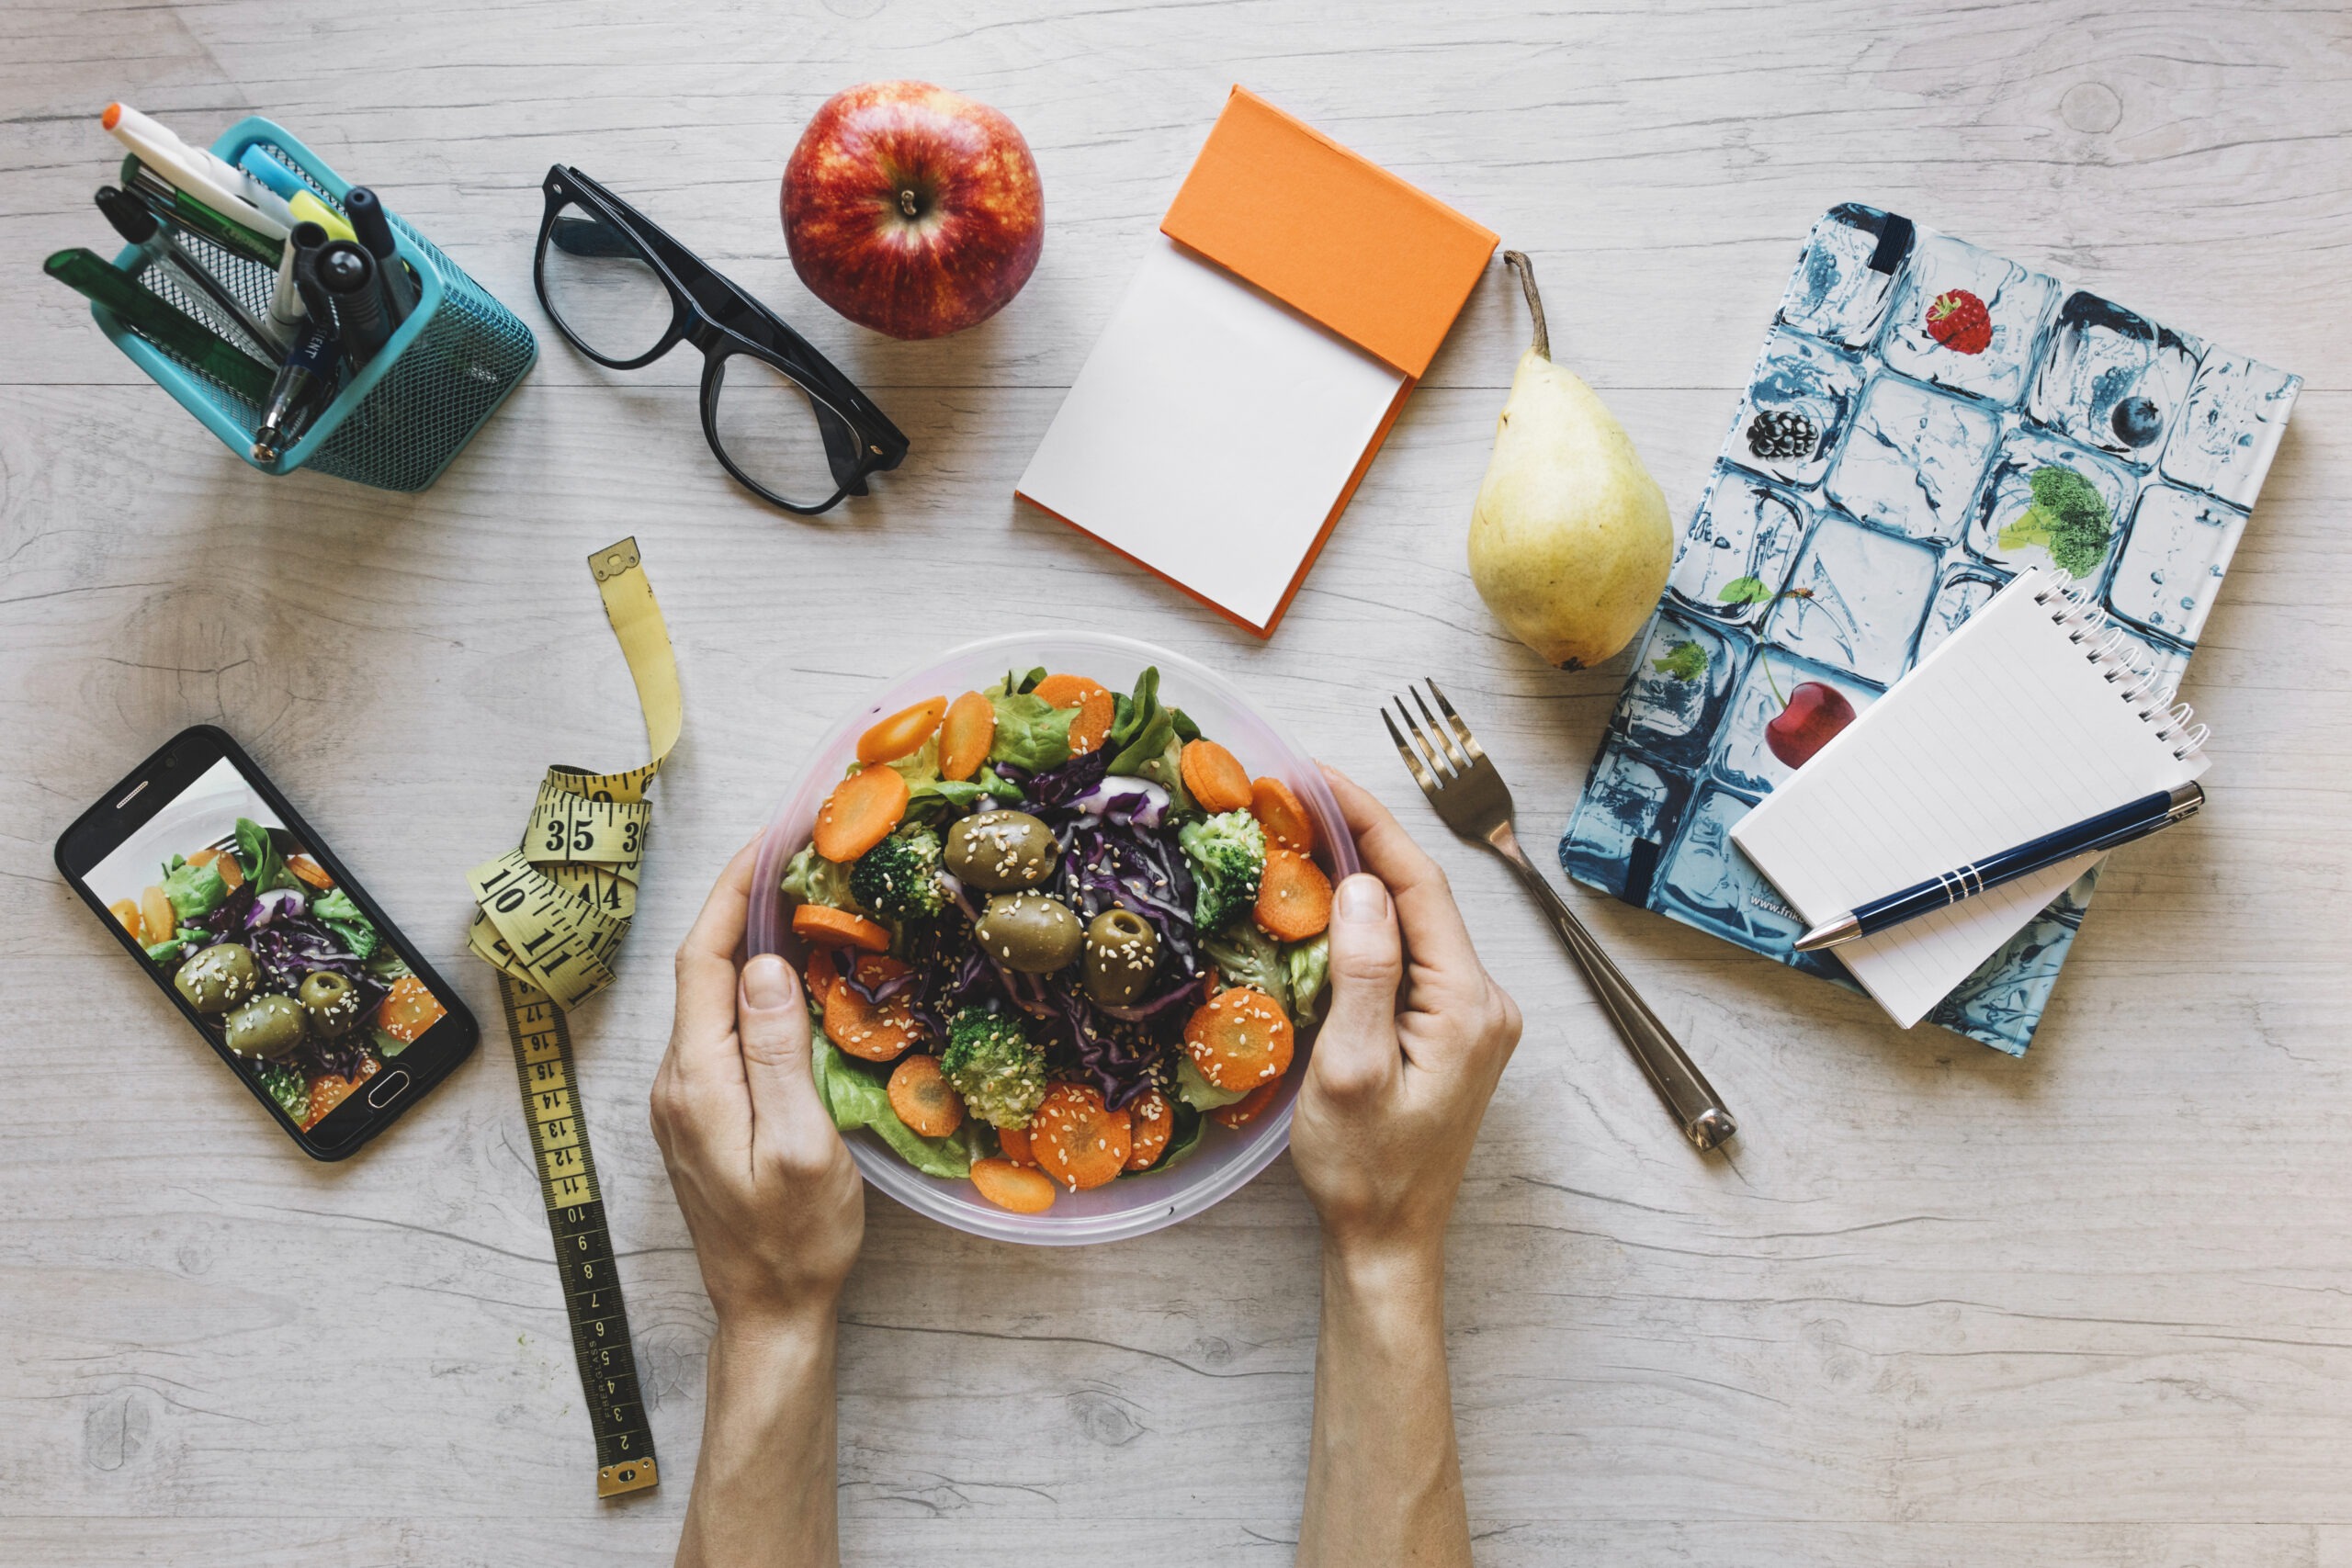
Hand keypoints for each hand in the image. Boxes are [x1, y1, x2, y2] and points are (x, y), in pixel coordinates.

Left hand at [651, 840, 863, 1334]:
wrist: (768, 1312)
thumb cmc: (798, 1240)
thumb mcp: (802, 1145)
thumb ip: (777, 1053)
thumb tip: (763, 967)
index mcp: (697, 1080)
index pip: (704, 960)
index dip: (734, 891)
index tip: (774, 839)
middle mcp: (677, 1081)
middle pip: (704, 969)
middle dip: (744, 902)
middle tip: (800, 852)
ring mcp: (686, 1099)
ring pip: (712, 997)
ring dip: (750, 942)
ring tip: (804, 897)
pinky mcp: (703, 1114)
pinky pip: (722, 1029)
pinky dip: (754, 986)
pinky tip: (794, 974)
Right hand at [1289, 765, 1521, 1271]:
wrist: (1389, 1240)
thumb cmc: (1364, 1169)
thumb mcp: (1350, 1070)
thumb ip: (1363, 973)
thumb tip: (1364, 886)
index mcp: (1467, 1004)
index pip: (1420, 885)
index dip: (1369, 822)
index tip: (1317, 777)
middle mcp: (1483, 1001)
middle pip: (1421, 895)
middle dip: (1362, 837)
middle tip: (1296, 795)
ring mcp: (1470, 1016)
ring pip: (1415, 921)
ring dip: (1364, 875)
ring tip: (1303, 833)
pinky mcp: (1450, 1032)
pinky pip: (1410, 954)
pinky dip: (1369, 920)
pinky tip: (1328, 903)